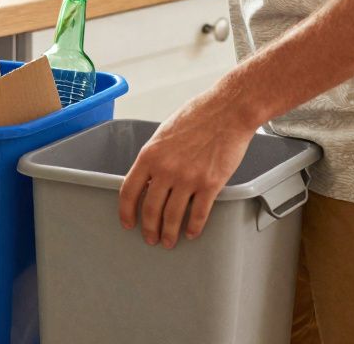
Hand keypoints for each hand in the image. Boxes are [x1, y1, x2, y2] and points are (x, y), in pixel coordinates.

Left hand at [117, 88, 254, 248]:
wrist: (227, 111)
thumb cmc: (197, 116)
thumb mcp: (164, 134)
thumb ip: (155, 157)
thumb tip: (149, 178)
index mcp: (150, 155)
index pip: (129, 191)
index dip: (126, 211)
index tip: (128, 222)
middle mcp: (165, 169)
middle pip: (151, 209)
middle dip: (149, 228)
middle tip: (150, 238)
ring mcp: (188, 178)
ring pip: (173, 216)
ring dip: (169, 233)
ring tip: (169, 241)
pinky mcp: (210, 184)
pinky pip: (198, 214)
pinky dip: (194, 227)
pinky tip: (192, 233)